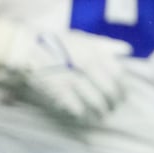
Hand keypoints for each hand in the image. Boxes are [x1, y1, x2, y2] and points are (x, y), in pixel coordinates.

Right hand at [0, 18, 129, 121]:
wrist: (26, 45)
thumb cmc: (57, 41)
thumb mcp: (83, 37)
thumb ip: (106, 44)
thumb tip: (127, 50)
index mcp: (95, 52)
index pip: (119, 74)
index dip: (123, 88)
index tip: (122, 95)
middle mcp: (87, 65)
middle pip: (109, 91)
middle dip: (113, 103)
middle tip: (111, 108)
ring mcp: (73, 78)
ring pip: (95, 101)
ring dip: (99, 111)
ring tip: (100, 115)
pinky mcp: (58, 90)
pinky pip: (76, 107)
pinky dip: (82, 113)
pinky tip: (83, 115)